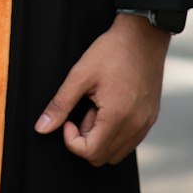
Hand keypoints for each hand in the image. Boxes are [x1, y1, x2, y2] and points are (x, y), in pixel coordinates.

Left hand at [34, 14, 170, 165]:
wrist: (143, 35)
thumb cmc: (112, 51)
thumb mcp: (80, 74)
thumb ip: (60, 104)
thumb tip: (41, 128)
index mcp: (117, 117)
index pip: (90, 153)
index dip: (72, 140)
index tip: (69, 119)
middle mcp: (136, 126)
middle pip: (102, 157)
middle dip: (87, 138)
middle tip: (86, 108)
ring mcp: (146, 124)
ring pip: (117, 152)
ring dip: (102, 137)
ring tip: (99, 106)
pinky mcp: (151, 118)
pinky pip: (130, 141)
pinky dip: (116, 132)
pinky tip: (112, 106)